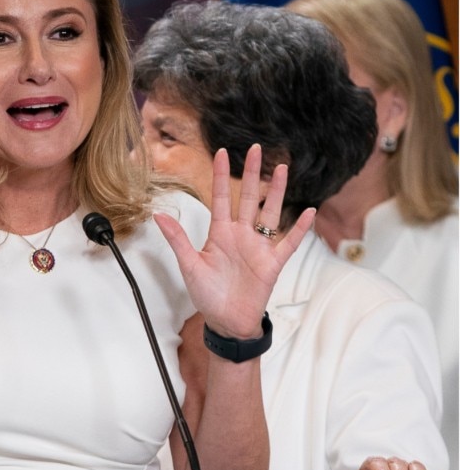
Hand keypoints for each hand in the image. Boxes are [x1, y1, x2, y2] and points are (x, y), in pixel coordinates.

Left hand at [155, 144, 314, 337]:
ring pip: (270, 212)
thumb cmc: (207, 294)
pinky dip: (300, 228)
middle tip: (257, 148)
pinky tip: (310, 211)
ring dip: (277, 191)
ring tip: (283, 168)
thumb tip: (158, 215)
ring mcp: (258, 247)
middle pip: (248, 197)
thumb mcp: (189, 265)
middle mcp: (241, 234)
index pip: (221, 197)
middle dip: (252, 173)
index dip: (221, 175)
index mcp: (219, 233)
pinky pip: (289, 242)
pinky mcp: (273, 263)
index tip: (222, 151)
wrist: (226, 321)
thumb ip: (178, 239)